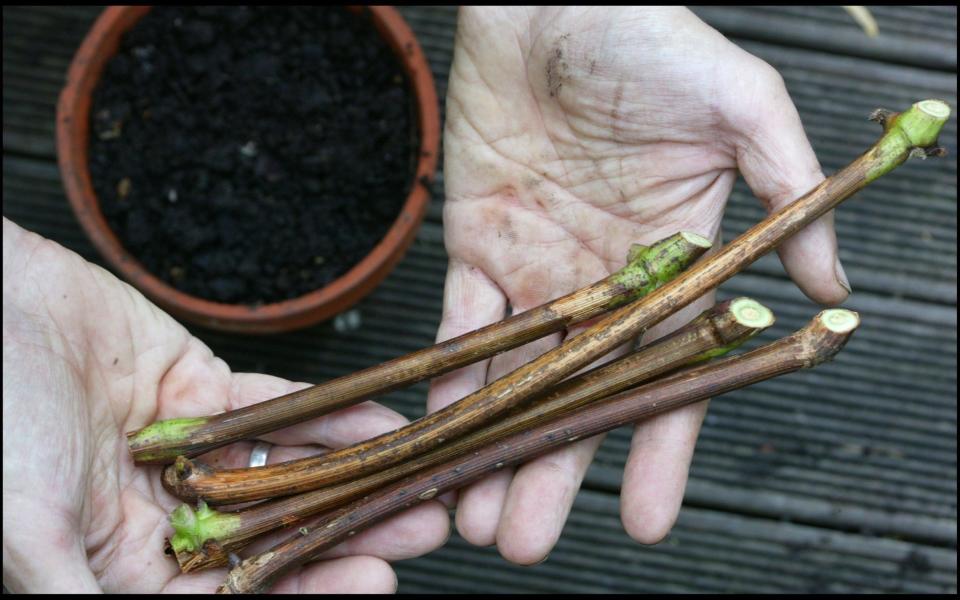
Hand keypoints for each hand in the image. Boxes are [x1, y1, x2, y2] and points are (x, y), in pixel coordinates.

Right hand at [2, 217, 448, 592]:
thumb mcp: (29, 533)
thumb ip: (89, 596)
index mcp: (122, 564)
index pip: (234, 595)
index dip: (307, 592)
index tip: (375, 584)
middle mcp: (161, 514)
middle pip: (275, 533)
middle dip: (351, 531)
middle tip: (424, 526)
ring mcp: (185, 449)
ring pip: (285, 469)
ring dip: (353, 472)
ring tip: (421, 472)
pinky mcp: (197, 387)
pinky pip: (272, 405)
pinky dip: (325, 413)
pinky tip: (378, 419)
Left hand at [432, 6, 848, 563]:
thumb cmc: (648, 36)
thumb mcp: (738, 102)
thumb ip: (783, 188)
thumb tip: (830, 285)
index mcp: (677, 261)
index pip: (673, 374)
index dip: (660, 448)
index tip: (645, 520)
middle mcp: (608, 281)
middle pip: (584, 395)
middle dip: (555, 471)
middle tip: (525, 542)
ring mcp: (540, 269)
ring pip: (519, 377)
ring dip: (496, 445)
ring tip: (475, 516)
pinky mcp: (478, 246)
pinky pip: (463, 326)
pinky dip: (451, 379)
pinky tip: (439, 435)